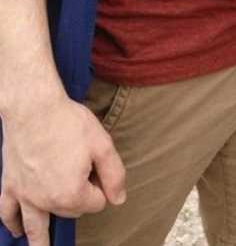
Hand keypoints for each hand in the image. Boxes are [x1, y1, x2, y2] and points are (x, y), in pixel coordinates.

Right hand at [0, 93, 125, 244]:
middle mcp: (45, 201)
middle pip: (70, 211)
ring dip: (39, 240)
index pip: (96, 203)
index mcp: (71, 194)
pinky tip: (16, 231)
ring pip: (34, 226)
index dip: (101, 184)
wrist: (33, 108)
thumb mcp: (102, 144)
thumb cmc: (69, 123)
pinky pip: (7, 212)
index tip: (96, 164)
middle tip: (82, 170)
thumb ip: (114, 175)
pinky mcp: (9, 185)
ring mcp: (24, 195)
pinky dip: (12, 224)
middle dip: (80, 197)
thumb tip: (118, 199)